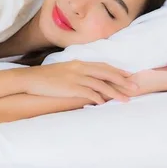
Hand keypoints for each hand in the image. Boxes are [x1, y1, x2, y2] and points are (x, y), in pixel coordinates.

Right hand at [20, 60, 138, 104]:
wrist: (31, 79)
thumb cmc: (46, 77)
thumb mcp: (64, 71)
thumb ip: (78, 74)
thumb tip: (88, 83)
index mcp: (79, 63)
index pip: (103, 66)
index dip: (117, 71)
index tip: (129, 76)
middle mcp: (80, 68)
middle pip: (106, 73)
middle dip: (122, 80)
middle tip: (135, 87)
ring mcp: (75, 77)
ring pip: (101, 84)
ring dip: (115, 92)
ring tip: (126, 99)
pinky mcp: (70, 87)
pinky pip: (89, 93)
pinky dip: (98, 98)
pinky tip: (104, 104)